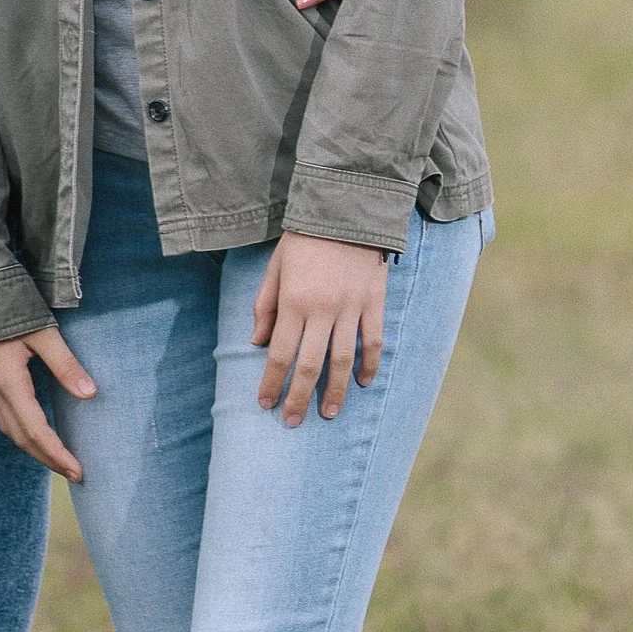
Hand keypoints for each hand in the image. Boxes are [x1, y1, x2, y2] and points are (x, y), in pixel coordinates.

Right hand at [0, 323, 96, 484]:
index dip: (56, 452)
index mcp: (9, 382)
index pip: (35, 429)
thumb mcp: (43, 333)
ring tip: (60, 462)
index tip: (77, 469)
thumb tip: (90, 394)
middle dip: (48, 459)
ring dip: (35, 451)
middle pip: (21, 438)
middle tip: (75, 473)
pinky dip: (24, 435)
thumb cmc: (11, 309)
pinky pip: (5, 420)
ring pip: (11, 432)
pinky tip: (39, 437)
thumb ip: (66, 364)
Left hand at [250, 232, 384, 423]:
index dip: (272, 382)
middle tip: (292, 421)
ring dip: (336, 391)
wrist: (345, 210)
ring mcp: (351, 308)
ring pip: (343, 360)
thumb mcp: (275, 268)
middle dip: (298, 397)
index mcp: (294, 302)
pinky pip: (374, 341)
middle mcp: (322, 310)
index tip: (266, 404)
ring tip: (328, 414)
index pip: (280, 354)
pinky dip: (370, 365)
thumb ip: (265, 306)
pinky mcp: (374, 303)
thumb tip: (258, 342)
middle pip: (310, 365)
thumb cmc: (304, 240)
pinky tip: (364, 384)